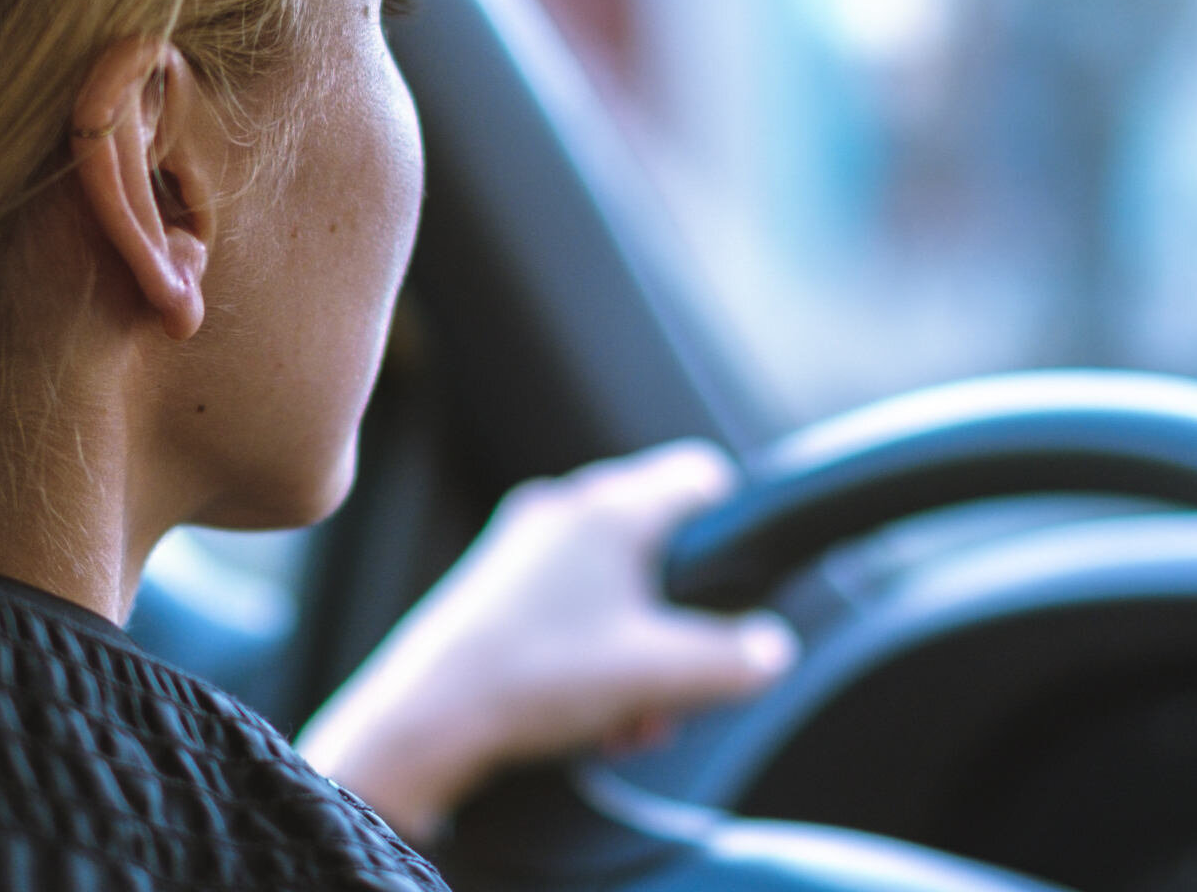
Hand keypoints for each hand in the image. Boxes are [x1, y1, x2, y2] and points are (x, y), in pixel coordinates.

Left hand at [296, 439, 800, 842]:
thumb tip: (771, 650)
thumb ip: (734, 659)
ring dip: (639, 654)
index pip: (700, 476)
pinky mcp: (495, 589)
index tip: (740, 584)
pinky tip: (591, 720)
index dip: (734, 527)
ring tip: (632, 719)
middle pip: (660, 547)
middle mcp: (564, 511)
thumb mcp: (661, 675)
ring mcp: (523, 548)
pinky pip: (571, 609)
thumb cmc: (536, 678)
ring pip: (615, 588)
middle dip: (681, 624)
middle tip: (679, 684)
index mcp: (610, 509)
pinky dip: (595, 657)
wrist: (425, 720)